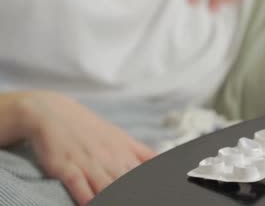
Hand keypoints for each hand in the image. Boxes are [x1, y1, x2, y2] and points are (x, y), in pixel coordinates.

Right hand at [19, 92, 155, 204]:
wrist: (53, 113)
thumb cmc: (88, 127)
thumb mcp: (121, 137)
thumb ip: (143, 153)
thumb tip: (166, 162)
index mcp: (125, 152)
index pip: (145, 172)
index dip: (152, 183)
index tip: (166, 193)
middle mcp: (110, 159)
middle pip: (128, 182)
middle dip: (133, 193)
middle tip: (139, 199)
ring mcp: (88, 163)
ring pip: (107, 187)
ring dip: (112, 197)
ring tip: (116, 201)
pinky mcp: (66, 167)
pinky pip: (79, 186)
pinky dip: (86, 197)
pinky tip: (90, 203)